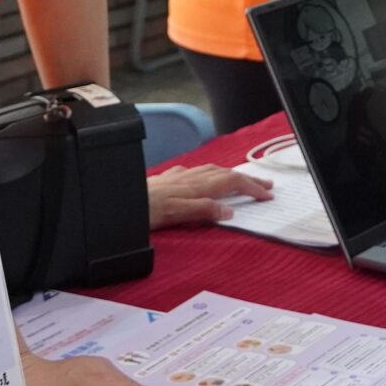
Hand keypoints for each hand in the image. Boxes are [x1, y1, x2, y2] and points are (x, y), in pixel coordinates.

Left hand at [146, 163, 272, 229]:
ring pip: (211, 170)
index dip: (252, 188)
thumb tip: (229, 211)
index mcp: (197, 186)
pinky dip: (207, 173)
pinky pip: (194, 171)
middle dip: (247, 178)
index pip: (232, 183)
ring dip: (230, 173)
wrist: (118, 201)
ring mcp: (178, 176)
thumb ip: (204, 211)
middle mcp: (190, 178)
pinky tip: (202, 176)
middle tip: (265, 184)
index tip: (267, 194)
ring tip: (240, 178)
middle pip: (226, 173)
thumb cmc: (145, 212)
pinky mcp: (166, 179)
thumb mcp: (177, 215)